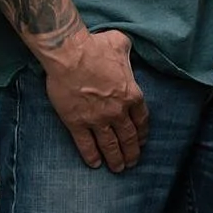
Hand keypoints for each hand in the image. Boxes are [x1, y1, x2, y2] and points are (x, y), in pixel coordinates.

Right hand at [39, 27, 149, 171]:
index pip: (141, 120)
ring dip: (116, 159)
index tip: (142, 141)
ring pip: (110, 145)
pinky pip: (86, 145)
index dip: (142, 133)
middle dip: (132, 152)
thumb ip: (126, 50)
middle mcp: (117, 111)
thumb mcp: (120, 43)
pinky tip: (95, 164)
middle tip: (132, 162)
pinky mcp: (77, 123)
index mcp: (131, 94)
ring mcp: (97, 120)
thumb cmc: (95, 47)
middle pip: (128, 138)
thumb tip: (124, 47)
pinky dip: (92, 156)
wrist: (69, 55)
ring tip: (118, 169)